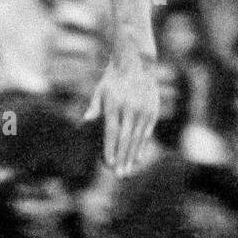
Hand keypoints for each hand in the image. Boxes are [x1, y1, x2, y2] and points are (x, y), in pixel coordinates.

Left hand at [84, 52, 159, 174]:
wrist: (136, 62)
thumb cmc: (113, 79)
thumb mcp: (100, 90)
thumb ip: (94, 107)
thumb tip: (85, 120)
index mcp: (115, 105)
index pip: (112, 131)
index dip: (111, 148)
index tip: (108, 164)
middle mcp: (130, 108)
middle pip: (126, 138)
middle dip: (122, 158)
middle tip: (119, 175)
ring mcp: (143, 110)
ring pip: (137, 137)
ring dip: (132, 155)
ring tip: (127, 170)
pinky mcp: (153, 110)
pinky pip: (147, 132)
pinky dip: (142, 146)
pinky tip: (138, 158)